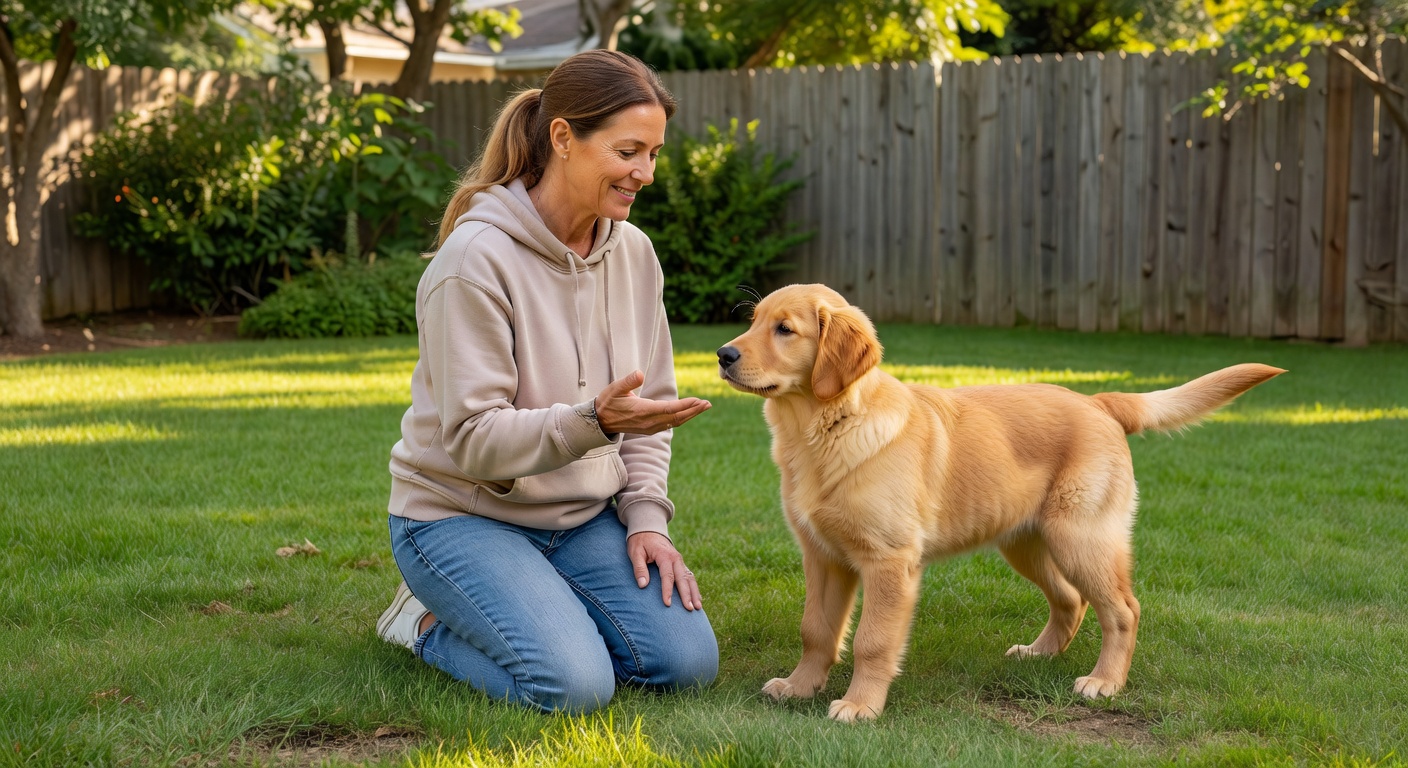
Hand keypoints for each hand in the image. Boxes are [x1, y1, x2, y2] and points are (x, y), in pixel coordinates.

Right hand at [594, 370, 710, 435]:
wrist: (600, 422)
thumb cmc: (608, 402)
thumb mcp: (614, 388)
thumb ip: (628, 381)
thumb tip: (639, 374)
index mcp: (643, 411)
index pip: (669, 409)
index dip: (685, 405)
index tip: (698, 400)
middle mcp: (649, 422)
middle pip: (677, 417)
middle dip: (693, 410)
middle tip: (708, 403)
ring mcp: (650, 428)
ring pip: (675, 422)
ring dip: (690, 415)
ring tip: (703, 407)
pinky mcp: (650, 429)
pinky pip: (670, 425)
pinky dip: (682, 418)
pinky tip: (689, 413)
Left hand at [627, 532, 701, 610]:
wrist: (649, 529)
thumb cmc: (640, 542)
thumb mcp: (635, 552)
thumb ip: (639, 568)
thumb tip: (643, 585)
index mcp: (665, 555)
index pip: (668, 576)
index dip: (667, 590)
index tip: (668, 604)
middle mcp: (676, 558)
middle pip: (683, 578)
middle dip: (687, 594)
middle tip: (689, 609)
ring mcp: (680, 561)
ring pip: (690, 578)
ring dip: (694, 593)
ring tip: (698, 607)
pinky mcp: (680, 564)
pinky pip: (690, 577)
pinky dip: (694, 588)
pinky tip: (697, 599)